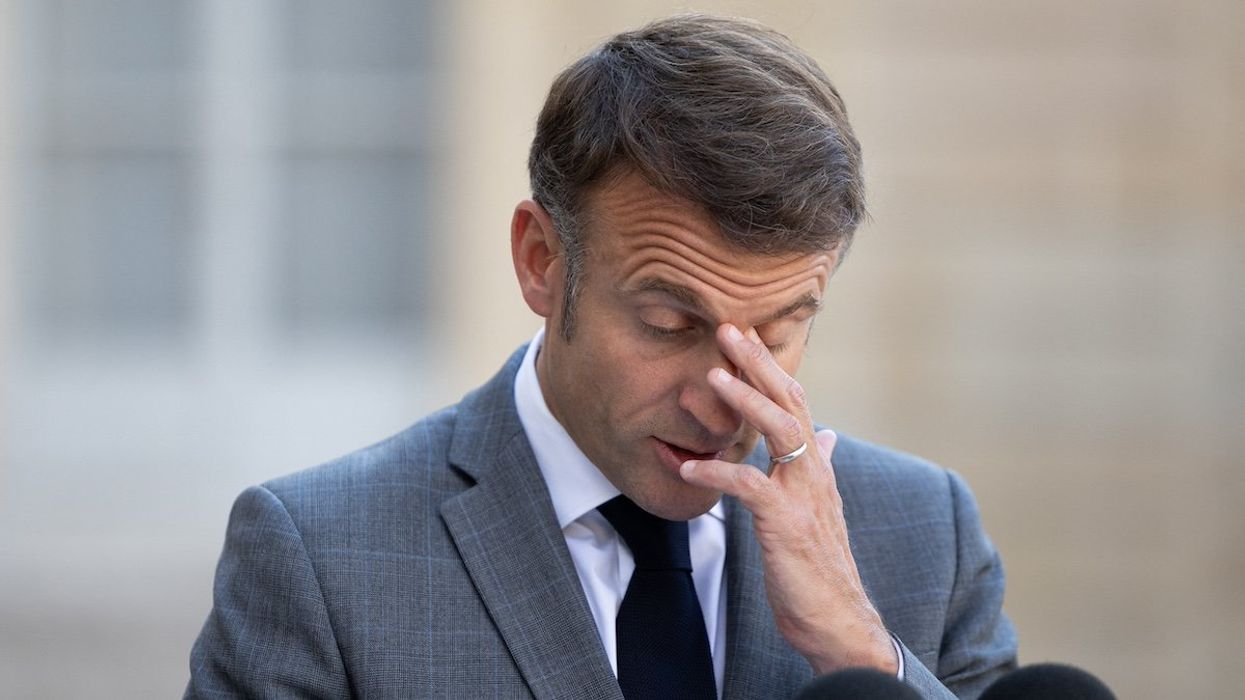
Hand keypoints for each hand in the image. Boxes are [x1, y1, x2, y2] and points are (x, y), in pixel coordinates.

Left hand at [678, 323, 898, 674]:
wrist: (837, 619)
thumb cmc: (820, 565)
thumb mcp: (818, 508)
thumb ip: (819, 467)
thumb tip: (829, 435)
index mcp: (816, 465)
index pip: (796, 401)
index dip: (771, 366)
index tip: (745, 334)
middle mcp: (815, 472)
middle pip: (791, 401)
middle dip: (759, 363)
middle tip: (729, 328)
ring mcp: (803, 495)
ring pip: (781, 431)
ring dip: (746, 401)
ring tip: (713, 376)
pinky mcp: (786, 524)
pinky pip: (749, 487)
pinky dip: (717, 474)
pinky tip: (689, 468)